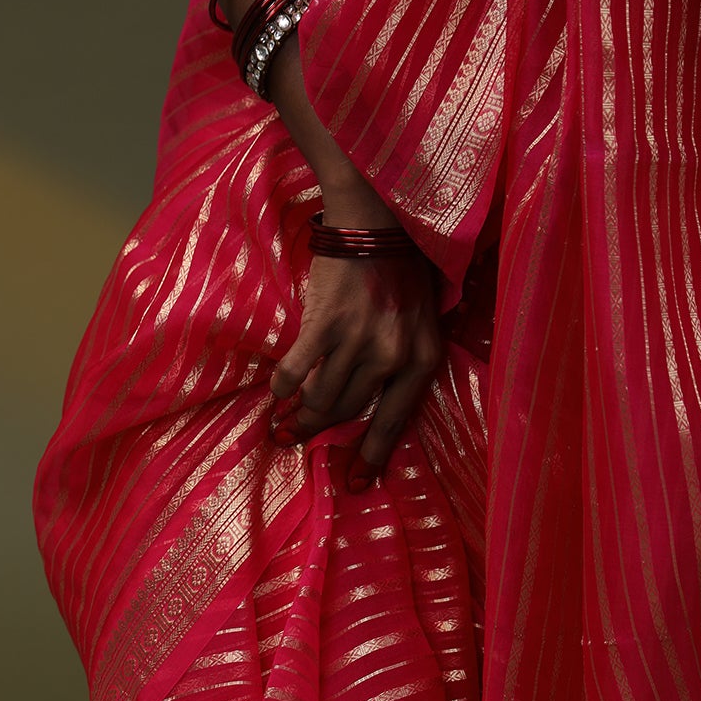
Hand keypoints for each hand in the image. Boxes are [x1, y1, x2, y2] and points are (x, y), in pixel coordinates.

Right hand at [270, 243, 441, 490]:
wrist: (377, 217)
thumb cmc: (399, 270)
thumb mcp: (420, 321)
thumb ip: (403, 361)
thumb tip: (369, 408)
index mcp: (422, 359)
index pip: (393, 422)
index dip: (371, 456)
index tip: (355, 483)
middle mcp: (393, 355)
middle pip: (349, 411)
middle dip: (319, 431)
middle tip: (296, 439)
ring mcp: (359, 340)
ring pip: (321, 398)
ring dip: (298, 416)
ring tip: (283, 424)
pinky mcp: (327, 322)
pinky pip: (297, 371)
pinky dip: (284, 386)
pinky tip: (278, 391)